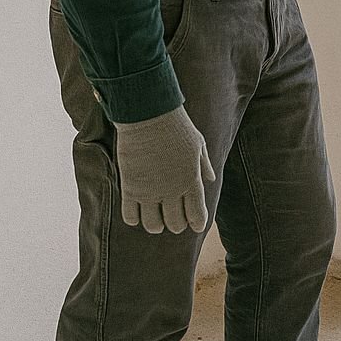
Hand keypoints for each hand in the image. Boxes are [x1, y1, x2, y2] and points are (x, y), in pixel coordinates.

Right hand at [112, 105, 215, 234]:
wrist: (148, 115)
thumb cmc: (176, 126)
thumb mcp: (198, 144)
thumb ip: (204, 165)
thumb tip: (210, 179)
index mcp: (191, 180)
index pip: (197, 214)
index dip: (197, 223)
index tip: (195, 224)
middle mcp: (172, 190)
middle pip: (175, 224)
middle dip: (176, 225)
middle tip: (174, 220)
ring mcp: (150, 191)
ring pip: (152, 225)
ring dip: (156, 225)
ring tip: (156, 220)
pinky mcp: (130, 188)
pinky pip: (130, 216)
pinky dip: (134, 219)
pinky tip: (137, 213)